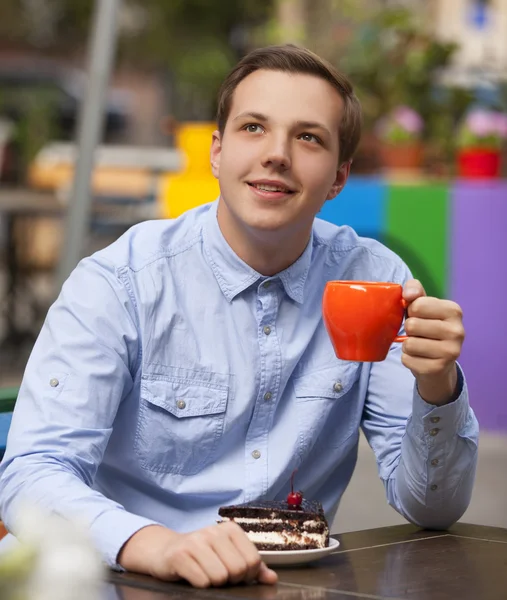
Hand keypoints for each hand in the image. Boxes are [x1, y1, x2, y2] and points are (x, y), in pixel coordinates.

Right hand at [118, 523, 277, 587]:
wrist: (165, 551)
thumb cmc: (201, 554)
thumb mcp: (228, 555)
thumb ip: (252, 566)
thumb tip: (272, 578)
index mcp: (230, 529)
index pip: (253, 561)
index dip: (246, 575)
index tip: (234, 573)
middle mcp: (214, 531)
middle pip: (238, 570)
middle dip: (230, 580)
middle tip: (218, 574)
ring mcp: (196, 541)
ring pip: (220, 577)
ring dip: (214, 583)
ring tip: (205, 574)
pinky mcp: (180, 555)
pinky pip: (202, 581)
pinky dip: (200, 585)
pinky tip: (193, 576)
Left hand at [401, 279, 463, 404]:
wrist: (439, 363)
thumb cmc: (427, 327)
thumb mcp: (423, 305)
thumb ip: (414, 291)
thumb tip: (408, 293)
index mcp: (454, 311)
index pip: (417, 305)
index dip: (411, 311)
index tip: (420, 316)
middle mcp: (457, 331)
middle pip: (412, 325)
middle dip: (408, 330)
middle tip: (419, 333)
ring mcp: (451, 352)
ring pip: (408, 344)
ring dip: (407, 345)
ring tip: (419, 345)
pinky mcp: (439, 368)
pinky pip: (407, 359)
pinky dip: (407, 358)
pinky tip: (419, 358)